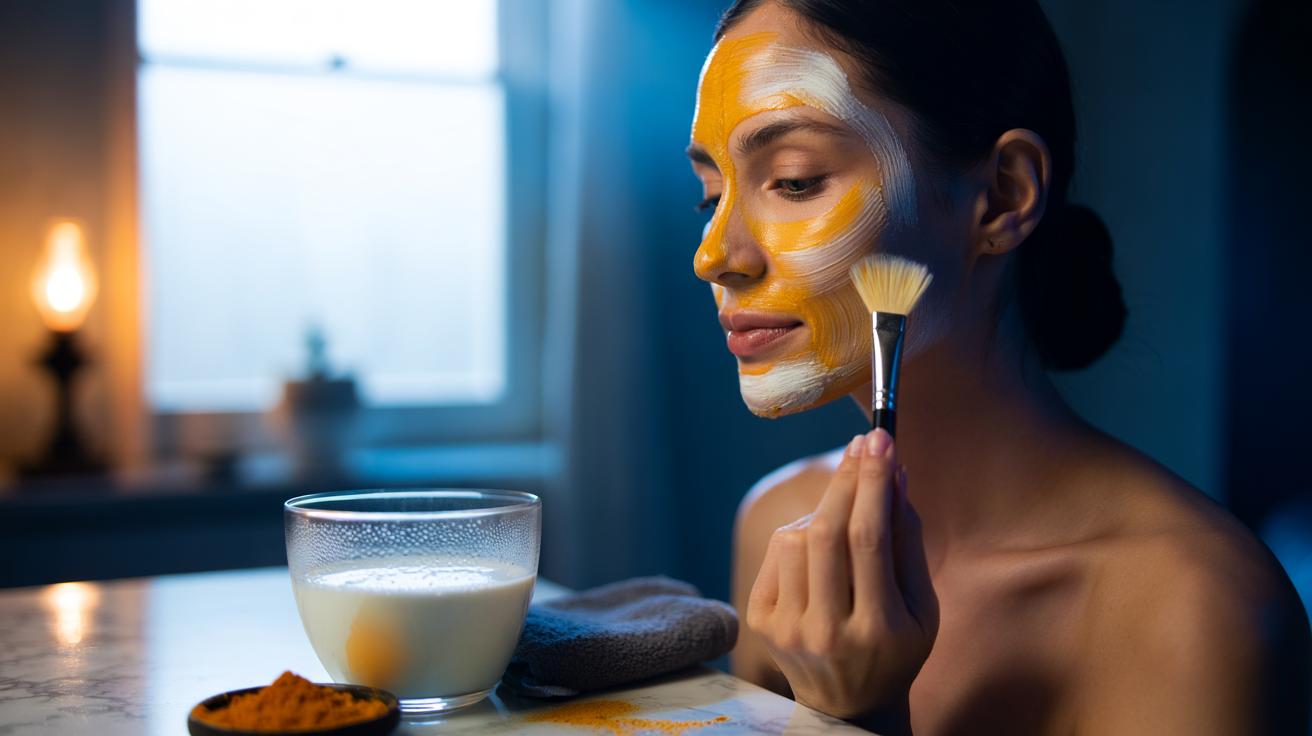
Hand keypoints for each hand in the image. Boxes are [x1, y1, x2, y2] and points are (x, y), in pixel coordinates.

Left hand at [746, 429, 937, 732]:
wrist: (847, 704)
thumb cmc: (896, 645)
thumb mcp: (922, 604)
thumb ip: (909, 540)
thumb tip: (894, 473)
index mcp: (879, 630)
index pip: (869, 539)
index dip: (872, 482)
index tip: (880, 441)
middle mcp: (827, 632)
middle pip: (827, 533)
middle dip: (846, 479)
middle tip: (862, 444)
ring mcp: (788, 629)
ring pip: (796, 537)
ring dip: (824, 512)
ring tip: (845, 520)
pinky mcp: (760, 621)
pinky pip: (778, 552)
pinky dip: (801, 536)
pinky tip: (820, 547)